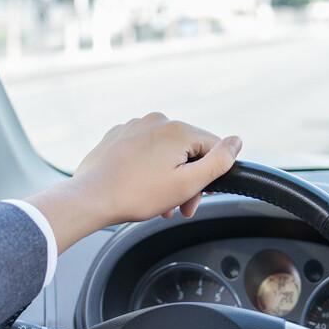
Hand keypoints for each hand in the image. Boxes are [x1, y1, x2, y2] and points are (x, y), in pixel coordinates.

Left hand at [26, 113, 241, 251]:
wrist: (90, 197)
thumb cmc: (136, 194)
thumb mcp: (187, 184)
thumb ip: (219, 162)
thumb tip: (237, 141)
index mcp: (177, 129)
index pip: (212, 148)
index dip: (210, 176)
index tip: (196, 198)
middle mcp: (157, 121)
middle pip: (188, 150)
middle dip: (187, 180)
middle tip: (177, 208)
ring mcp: (134, 126)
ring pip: (165, 152)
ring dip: (167, 177)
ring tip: (158, 203)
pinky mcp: (118, 136)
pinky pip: (144, 150)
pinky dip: (147, 168)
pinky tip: (140, 188)